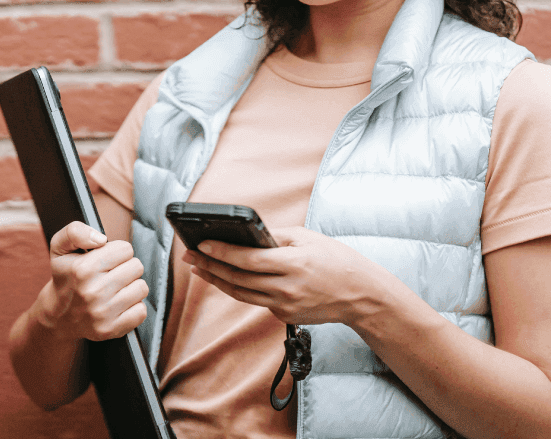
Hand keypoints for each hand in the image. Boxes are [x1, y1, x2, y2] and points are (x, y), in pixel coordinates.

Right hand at [37, 221, 148, 341]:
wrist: (58, 315)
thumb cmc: (66, 277)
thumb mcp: (60, 247)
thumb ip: (75, 231)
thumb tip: (101, 239)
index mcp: (83, 269)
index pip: (125, 249)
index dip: (117, 252)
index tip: (105, 260)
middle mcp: (92, 292)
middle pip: (137, 267)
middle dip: (125, 268)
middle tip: (110, 275)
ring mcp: (102, 313)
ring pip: (142, 288)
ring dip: (131, 287)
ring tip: (115, 289)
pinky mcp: (111, 330)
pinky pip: (141, 311)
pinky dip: (133, 307)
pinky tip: (118, 305)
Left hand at [182, 226, 393, 326]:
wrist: (360, 294)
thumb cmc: (336, 260)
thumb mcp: (308, 238)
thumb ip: (276, 236)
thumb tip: (248, 234)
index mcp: (292, 264)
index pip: (247, 259)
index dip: (221, 252)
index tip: (200, 244)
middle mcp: (286, 288)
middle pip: (237, 278)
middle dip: (210, 266)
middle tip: (190, 256)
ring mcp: (284, 306)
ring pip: (241, 294)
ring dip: (217, 280)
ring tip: (200, 268)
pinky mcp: (284, 316)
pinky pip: (257, 300)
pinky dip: (241, 288)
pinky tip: (228, 278)